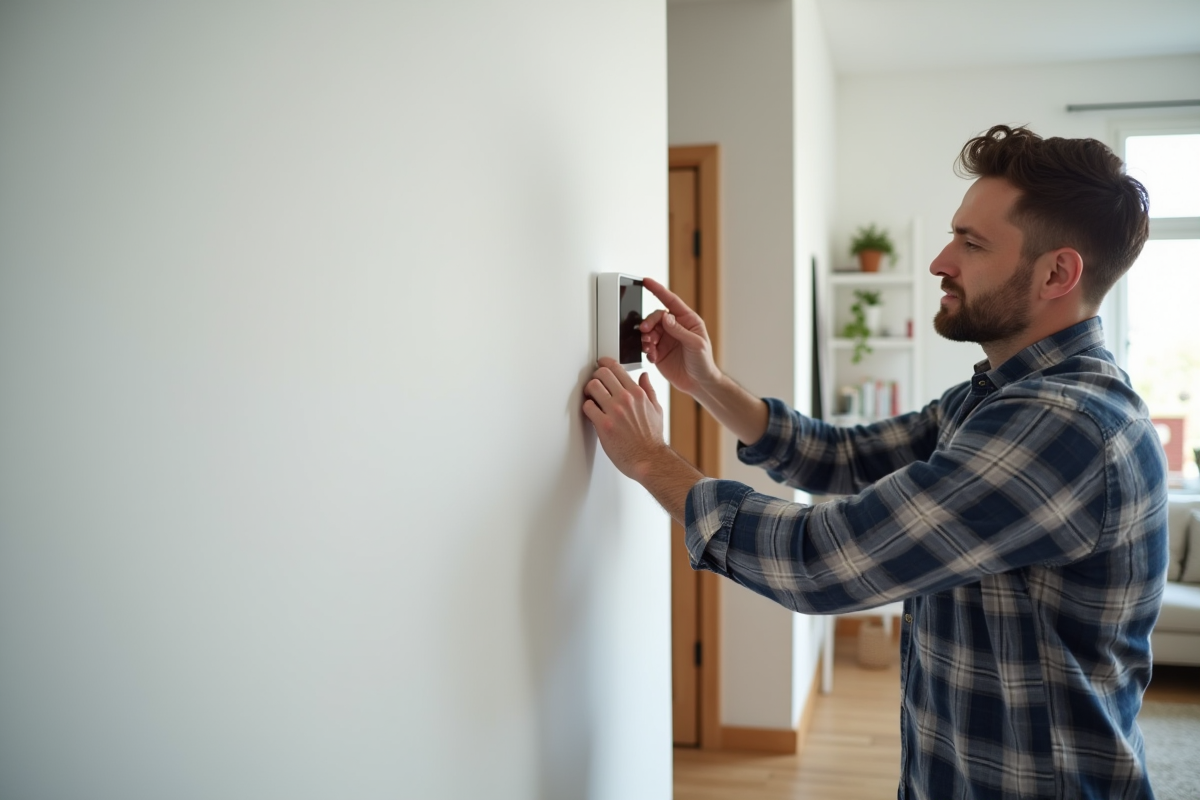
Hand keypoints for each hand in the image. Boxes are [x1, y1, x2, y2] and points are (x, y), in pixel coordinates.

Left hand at [582, 358, 667, 481]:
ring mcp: (614, 412)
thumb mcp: (656, 409)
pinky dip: (587, 407)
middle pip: (602, 373)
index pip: (616, 368)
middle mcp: (625, 399)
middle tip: (594, 383)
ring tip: (591, 397)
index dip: (604, 364)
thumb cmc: (652, 439)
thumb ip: (649, 390)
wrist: (649, 459)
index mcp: (638, 393)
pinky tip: (591, 413)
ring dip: (589, 390)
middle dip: (595, 376)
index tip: (600, 365)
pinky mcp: (604, 425)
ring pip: (592, 387)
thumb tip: (644, 376)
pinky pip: (588, 407)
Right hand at [639, 276, 718, 395]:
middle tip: (646, 331)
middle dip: (648, 322)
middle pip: (656, 316)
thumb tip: (665, 316)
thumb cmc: (703, 362)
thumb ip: (679, 330)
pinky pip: (646, 345)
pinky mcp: (658, 352)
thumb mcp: (695, 344)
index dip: (658, 290)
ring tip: (650, 346)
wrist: (699, 383)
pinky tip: (652, 355)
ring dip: (646, 337)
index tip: (646, 281)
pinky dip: (646, 349)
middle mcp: (675, 327)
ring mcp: (665, 339)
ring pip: (648, 330)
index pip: (670, 300)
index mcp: (687, 320)